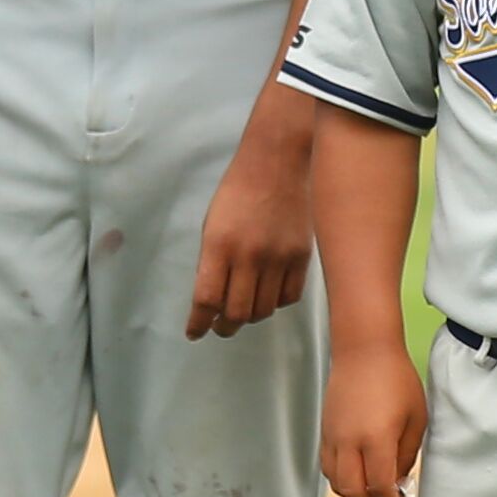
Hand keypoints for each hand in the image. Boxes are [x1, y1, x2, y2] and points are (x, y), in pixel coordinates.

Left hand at [187, 93, 316, 341]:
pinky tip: (268, 295)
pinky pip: (288, 297)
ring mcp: (278, 258)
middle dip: (224, 327)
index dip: (198, 323)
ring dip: (250, 316)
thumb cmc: (237, 191)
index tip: (195, 332)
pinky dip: (276, 303)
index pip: (206, 299)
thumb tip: (212, 300)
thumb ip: (211, 262)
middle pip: (236, 312)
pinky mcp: (301, 257)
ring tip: (244, 311)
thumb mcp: (212, 224)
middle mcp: (249, 256)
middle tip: (221, 327)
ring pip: (263, 309)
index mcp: (219, 245)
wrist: (276, 163)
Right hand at [321, 345, 426, 496]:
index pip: (379, 486)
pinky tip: (358, 474)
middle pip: (353, 492)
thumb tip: (398, 480)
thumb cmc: (396, 379)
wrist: (364, 351)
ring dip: (354, 495)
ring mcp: (333, 438)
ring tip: (373, 491)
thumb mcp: (415, 418)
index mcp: (377, 438)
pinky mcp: (325, 433)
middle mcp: (350, 442)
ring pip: (336, 484)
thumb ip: (406, 455)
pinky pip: (328, 468)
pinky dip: (342, 480)